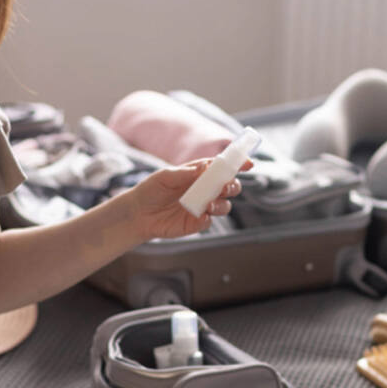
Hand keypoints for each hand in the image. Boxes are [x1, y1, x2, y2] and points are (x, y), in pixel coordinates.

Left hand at [129, 158, 250, 239]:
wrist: (138, 213)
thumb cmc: (151, 189)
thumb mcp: (165, 176)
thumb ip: (186, 172)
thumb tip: (205, 167)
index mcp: (200, 174)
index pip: (222, 167)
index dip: (237, 164)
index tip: (248, 163)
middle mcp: (205, 190)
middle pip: (230, 187)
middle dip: (232, 185)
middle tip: (224, 186)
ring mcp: (203, 207)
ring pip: (225, 206)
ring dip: (221, 204)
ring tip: (209, 204)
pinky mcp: (196, 223)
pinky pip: (209, 222)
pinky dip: (207, 219)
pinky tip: (199, 216)